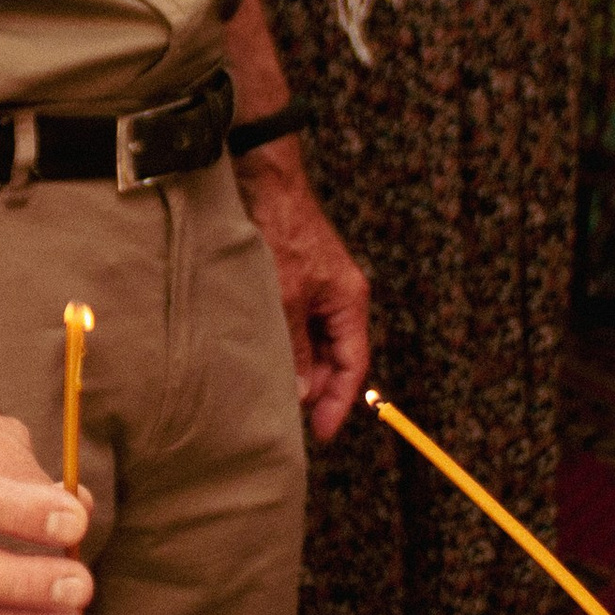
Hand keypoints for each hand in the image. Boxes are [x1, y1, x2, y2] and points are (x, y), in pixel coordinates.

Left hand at [236, 146, 370, 439]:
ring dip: (294, 367)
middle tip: (286, 419)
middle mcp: (337, 299)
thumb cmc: (282, 231)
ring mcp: (315, 290)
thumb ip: (294, 347)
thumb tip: (299, 393)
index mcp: (349, 302)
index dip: (340, 403)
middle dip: (313, 389)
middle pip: (332, 358)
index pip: (354, 365)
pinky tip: (261, 359)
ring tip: (270, 394)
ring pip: (310, 344)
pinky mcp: (293, 282)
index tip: (322, 434)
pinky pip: (293, 326)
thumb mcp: (286, 297)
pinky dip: (282, 345)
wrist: (263, 180)